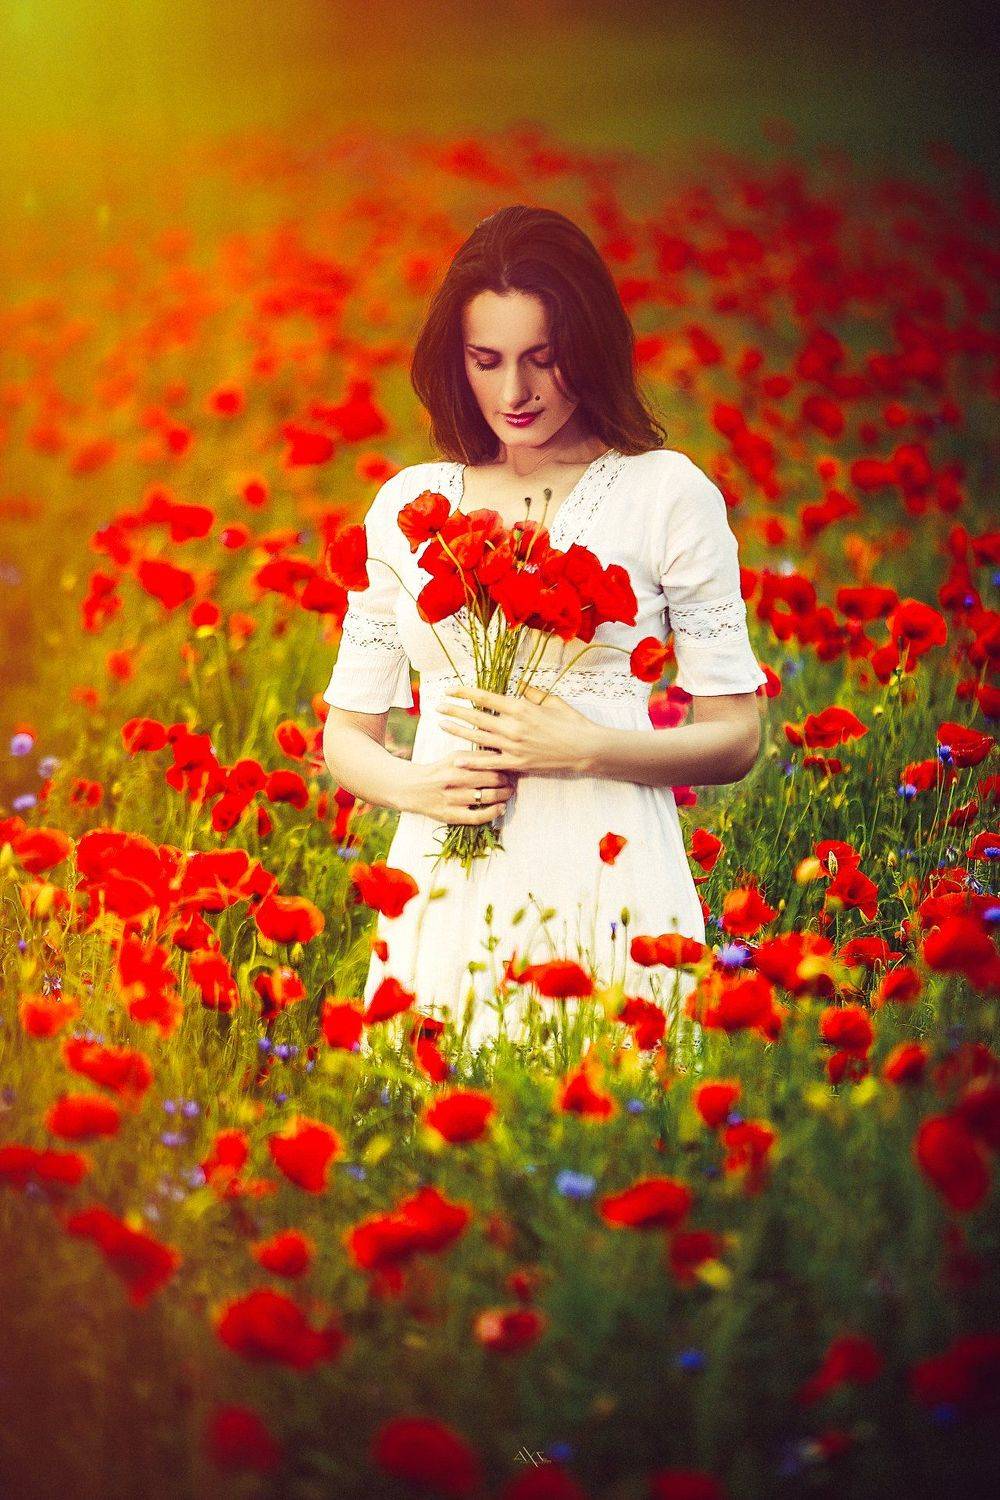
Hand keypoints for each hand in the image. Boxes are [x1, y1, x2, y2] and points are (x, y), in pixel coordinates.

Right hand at [402, 749, 516, 825]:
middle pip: (493, 779)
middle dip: (507, 781)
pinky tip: (501, 808)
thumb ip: (476, 756)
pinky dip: (493, 813)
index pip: (490, 763)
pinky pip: (478, 816)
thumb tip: (500, 755)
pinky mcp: (451, 815)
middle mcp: (456, 780)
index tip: (511, 768)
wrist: (412, 788)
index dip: (505, 766)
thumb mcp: (454, 757)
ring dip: (504, 795)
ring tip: (508, 793)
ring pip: (488, 797)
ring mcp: (454, 798)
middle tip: (511, 782)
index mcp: (458, 763)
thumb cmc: (439, 770)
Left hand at [434, 683, 600, 777]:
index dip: (465, 693)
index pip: (485, 697)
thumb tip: (517, 685)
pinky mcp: (517, 763)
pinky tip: (458, 757)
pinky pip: (490, 762)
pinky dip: (473, 760)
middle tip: (438, 706)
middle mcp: (512, 726)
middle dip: (454, 710)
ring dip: (458, 730)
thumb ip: (531, 692)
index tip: (451, 690)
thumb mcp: (551, 701)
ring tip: (442, 725)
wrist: (586, 748)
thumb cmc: (571, 722)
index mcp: (520, 707)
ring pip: (479, 737)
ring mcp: (513, 746)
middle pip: (476, 717)